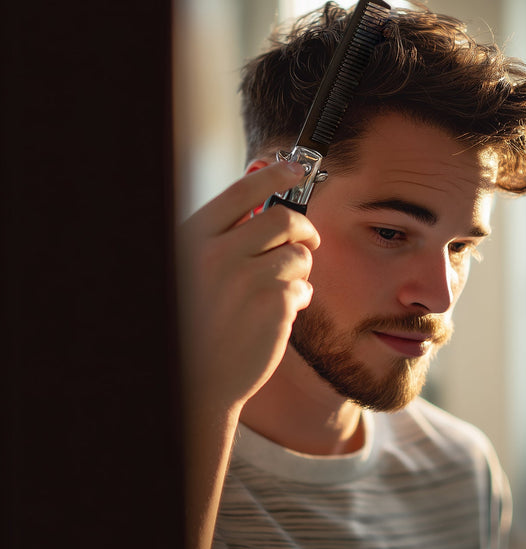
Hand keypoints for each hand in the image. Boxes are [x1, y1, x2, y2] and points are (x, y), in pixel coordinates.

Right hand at [178, 161, 319, 412]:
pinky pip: (304, 284)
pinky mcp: (273, 304)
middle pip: (283, 218)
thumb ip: (227, 233)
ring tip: (282, 290)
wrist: (198, 381)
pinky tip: (281, 313)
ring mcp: (246, 279)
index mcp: (194, 238)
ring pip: (299, 254)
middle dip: (304, 228)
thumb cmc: (199, 321)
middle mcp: (217, 253)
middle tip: (309, 241)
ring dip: (300, 269)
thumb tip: (265, 189)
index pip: (241, 191)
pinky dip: (300, 296)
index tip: (297, 167)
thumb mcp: (196, 269)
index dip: (275, 173)